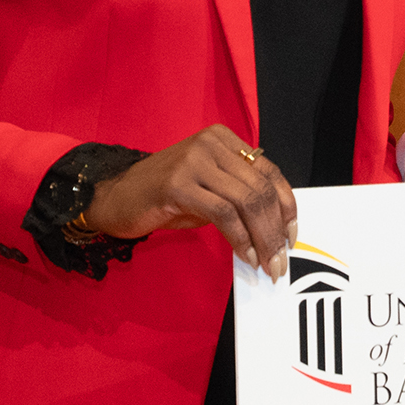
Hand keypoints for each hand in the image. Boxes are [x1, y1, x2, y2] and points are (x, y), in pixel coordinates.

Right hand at [84, 124, 298, 279]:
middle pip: (260, 189)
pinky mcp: (178, 184)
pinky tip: (244, 256)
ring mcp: (194, 161)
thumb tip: (276, 227)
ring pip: (246, 201)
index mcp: (224, 140)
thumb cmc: (164, 197)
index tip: (291, 236)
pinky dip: (239, 238)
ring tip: (266, 263)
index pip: (269, 172)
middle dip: (275, 229)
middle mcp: (211, 145)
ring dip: (261, 238)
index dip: (287, 207)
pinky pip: (223, 213)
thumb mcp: (210, 189)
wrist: (113, 199)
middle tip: (280, 260)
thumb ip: (240, 197)